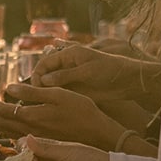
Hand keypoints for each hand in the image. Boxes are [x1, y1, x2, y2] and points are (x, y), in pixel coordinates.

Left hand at [0, 83, 131, 148]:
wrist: (98, 133)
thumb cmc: (81, 110)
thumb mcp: (58, 94)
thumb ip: (32, 93)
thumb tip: (10, 88)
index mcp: (32, 117)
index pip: (4, 111)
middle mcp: (32, 130)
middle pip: (4, 123)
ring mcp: (38, 138)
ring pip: (10, 131)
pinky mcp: (45, 141)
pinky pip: (20, 135)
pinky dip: (10, 128)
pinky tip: (11, 125)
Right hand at [31, 39, 160, 111]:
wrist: (127, 81)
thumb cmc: (109, 70)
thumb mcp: (87, 71)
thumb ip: (65, 75)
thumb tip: (44, 80)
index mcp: (69, 54)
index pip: (45, 62)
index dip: (38, 74)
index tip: (36, 87)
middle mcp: (68, 65)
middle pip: (46, 73)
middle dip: (38, 83)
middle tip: (34, 97)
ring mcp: (72, 77)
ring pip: (52, 84)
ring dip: (45, 92)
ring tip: (40, 103)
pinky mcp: (77, 88)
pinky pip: (61, 92)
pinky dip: (55, 97)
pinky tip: (50, 105)